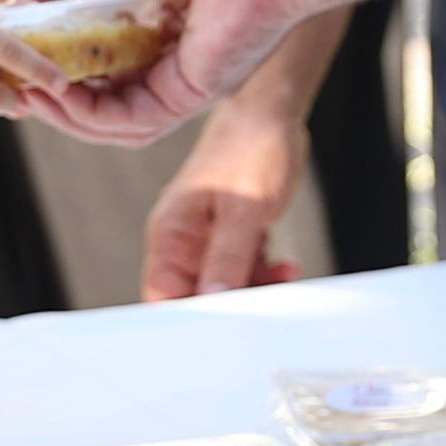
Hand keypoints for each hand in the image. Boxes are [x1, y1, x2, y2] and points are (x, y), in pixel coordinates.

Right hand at [9, 0, 321, 148]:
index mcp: (152, 27)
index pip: (94, 62)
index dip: (53, 64)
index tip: (15, 54)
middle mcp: (165, 61)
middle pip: (100, 99)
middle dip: (53, 97)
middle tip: (13, 82)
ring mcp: (179, 82)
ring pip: (113, 121)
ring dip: (67, 113)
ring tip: (28, 92)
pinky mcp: (191, 96)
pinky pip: (135, 122)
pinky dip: (93, 115)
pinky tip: (61, 96)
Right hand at [141, 109, 304, 302]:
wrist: (271, 114)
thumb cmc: (251, 147)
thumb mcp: (244, 210)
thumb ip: (227, 259)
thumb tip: (212, 302)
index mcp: (170, 233)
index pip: (161, 294)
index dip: (186, 318)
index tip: (218, 331)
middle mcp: (183, 241)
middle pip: (195, 297)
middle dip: (230, 304)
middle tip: (263, 300)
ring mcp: (207, 239)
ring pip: (224, 288)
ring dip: (255, 289)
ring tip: (282, 276)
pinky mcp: (231, 237)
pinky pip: (243, 271)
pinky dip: (265, 274)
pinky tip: (284, 266)